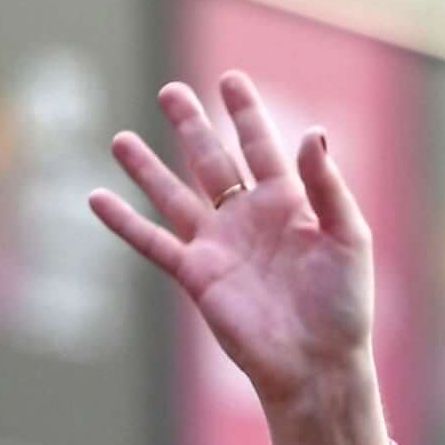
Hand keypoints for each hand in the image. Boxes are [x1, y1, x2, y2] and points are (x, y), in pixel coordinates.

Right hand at [90, 74, 379, 441]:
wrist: (317, 364)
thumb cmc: (343, 305)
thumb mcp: (347, 237)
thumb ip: (327, 184)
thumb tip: (312, 130)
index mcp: (288, 204)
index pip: (261, 147)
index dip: (245, 114)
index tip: (229, 80)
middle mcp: (248, 219)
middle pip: (212, 162)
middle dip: (191, 126)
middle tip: (170, 91)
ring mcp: (219, 247)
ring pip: (175, 196)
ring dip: (148, 168)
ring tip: (121, 138)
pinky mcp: (197, 276)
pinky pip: (154, 243)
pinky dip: (125, 222)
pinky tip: (97, 198)